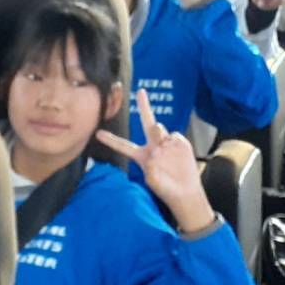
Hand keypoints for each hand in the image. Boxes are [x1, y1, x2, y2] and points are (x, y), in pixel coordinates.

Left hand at [97, 89, 213, 232]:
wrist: (186, 192)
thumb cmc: (166, 188)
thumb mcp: (153, 180)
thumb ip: (151, 164)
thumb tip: (157, 150)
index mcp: (141, 156)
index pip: (124, 146)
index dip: (111, 140)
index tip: (98, 133)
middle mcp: (153, 146)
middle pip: (147, 123)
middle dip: (144, 106)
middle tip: (140, 91)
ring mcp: (167, 144)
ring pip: (159, 130)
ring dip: (157, 133)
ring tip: (160, 147)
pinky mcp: (179, 143)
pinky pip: (174, 137)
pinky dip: (174, 144)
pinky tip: (178, 155)